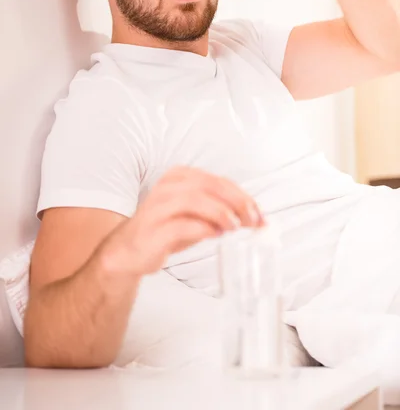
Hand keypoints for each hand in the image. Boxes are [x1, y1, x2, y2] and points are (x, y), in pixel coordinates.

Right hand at [112, 166, 263, 276]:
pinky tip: (215, 235)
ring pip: (195, 199)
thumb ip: (221, 212)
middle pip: (209, 185)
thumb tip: (253, 218)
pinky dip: (203, 228)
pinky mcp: (153, 229)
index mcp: (180, 177)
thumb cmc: (165, 230)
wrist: (129, 251)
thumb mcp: (196, 216)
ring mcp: (159, 206)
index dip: (243, 196)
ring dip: (220, 212)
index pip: (219, 181)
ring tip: (235, 227)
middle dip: (236, 202)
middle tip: (252, 220)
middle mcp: (168, 187)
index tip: (260, 215)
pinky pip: (181, 224)